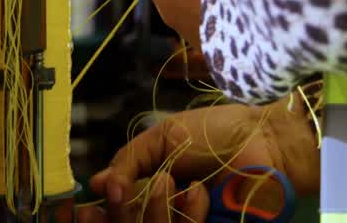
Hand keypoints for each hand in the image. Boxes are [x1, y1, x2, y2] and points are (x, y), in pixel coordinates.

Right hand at [78, 99, 319, 222]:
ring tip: (169, 181)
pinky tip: (197, 193)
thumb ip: (129, 160)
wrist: (263, 140)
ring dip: (154, 210)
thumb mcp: (163, 138)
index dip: (100, 215)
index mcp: (151, 187)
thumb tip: (97, 184)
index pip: (118, 211)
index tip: (83, 211)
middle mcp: (167, 211)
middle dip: (120, 214)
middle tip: (118, 197)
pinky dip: (186, 216)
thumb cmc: (214, 132)